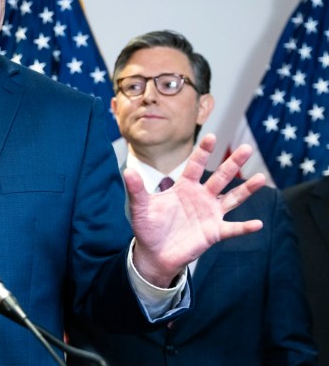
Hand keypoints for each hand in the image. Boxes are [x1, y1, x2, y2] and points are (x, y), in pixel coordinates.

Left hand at [126, 134, 264, 286]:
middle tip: (247, 148)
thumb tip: (127, 171)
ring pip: (232, 198)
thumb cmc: (148, 227)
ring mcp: (210, 214)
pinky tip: (258, 224)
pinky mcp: (214, 232)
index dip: (203, 152)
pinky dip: (245, 227)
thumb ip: (137, 189)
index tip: (211, 136)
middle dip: (233, 164)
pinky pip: (232, 228)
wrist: (154, 253)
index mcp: (184, 187)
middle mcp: (201, 197)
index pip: (196, 165)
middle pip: (220, 177)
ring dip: (246, 189)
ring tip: (262, 178)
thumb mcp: (140, 207)